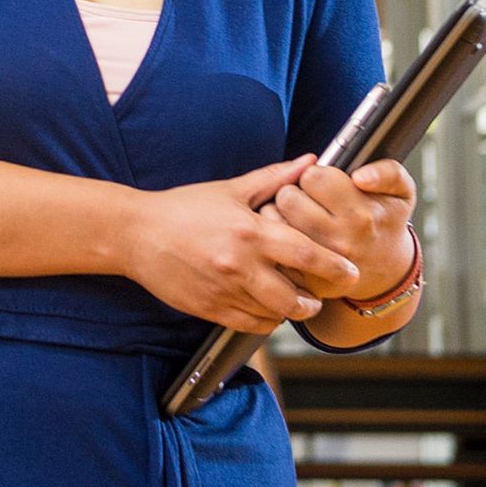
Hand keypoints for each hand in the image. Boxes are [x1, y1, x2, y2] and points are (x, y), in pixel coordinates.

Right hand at [119, 157, 361, 332]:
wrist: (135, 234)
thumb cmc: (183, 207)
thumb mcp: (230, 189)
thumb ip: (274, 178)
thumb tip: (311, 162)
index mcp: (250, 231)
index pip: (305, 254)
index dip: (334, 266)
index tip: (350, 272)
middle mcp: (239, 264)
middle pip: (294, 297)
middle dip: (314, 301)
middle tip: (321, 297)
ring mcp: (224, 290)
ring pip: (273, 315)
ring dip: (288, 312)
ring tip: (293, 302)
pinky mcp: (209, 309)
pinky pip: (248, 325)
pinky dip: (264, 320)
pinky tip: (265, 308)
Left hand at [274, 158, 418, 304]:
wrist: (385, 270)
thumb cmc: (385, 222)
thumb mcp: (402, 191)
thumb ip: (388, 172)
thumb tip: (361, 176)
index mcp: (362, 214)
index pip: (313, 176)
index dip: (315, 174)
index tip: (324, 184)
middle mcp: (341, 240)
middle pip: (288, 196)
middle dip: (295, 191)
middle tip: (309, 200)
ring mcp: (322, 264)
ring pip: (274, 219)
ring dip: (281, 212)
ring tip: (300, 216)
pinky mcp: (306, 280)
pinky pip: (274, 249)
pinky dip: (277, 239)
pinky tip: (293, 237)